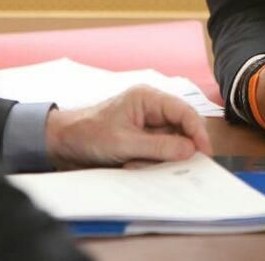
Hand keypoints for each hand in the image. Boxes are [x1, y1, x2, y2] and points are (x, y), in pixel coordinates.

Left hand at [44, 85, 212, 168]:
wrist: (61, 143)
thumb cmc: (87, 133)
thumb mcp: (124, 143)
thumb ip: (158, 146)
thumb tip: (190, 150)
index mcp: (148, 98)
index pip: (184, 111)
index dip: (197, 131)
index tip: (204, 152)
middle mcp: (151, 108)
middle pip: (182, 127)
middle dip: (180, 148)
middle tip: (182, 166)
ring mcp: (147, 124)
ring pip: (172, 142)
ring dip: (163, 158)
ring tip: (142, 165)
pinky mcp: (142, 140)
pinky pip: (159, 152)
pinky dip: (154, 162)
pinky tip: (136, 166)